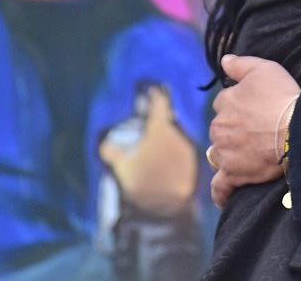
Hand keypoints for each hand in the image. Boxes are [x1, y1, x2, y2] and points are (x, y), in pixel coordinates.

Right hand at [98, 84, 199, 217]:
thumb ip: (111, 151)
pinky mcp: (196, 162)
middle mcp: (178, 134)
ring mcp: (189, 148)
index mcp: (160, 129)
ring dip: (169, 136)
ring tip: (157, 145)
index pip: (160, 102)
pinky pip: (184, 150)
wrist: (165, 210)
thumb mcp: (121, 167)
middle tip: (153, 119)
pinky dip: (176, 151)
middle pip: (170, 119)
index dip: (156, 94)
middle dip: (162, 119)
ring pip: (178, 135)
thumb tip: (104, 141)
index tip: (153, 90)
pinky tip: (167, 161)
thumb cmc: (141, 185)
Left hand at [208, 54, 300, 206]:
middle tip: (255, 132)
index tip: (254, 108)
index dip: (239, 104)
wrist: (297, 129)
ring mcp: (224, 152)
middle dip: (233, 129)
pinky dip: (221, 192)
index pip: (224, 102)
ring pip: (219, 153)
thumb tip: (224, 60)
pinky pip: (221, 186)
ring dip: (228, 154)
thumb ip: (241, 64)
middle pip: (221, 128)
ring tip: (245, 156)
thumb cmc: (283, 97)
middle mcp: (219, 127)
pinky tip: (225, 196)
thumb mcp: (265, 69)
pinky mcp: (233, 174)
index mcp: (225, 102)